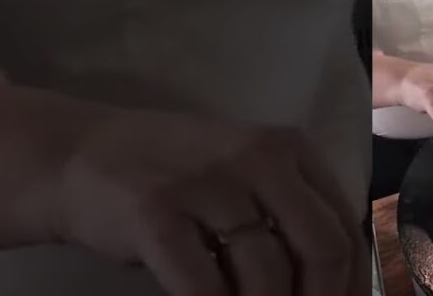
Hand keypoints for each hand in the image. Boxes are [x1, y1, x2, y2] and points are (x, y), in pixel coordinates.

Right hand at [56, 112, 365, 295]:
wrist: (81, 155)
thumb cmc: (179, 175)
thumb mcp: (250, 174)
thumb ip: (294, 213)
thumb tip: (339, 284)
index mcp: (292, 150)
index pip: (346, 229)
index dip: (351, 285)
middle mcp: (259, 157)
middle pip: (322, 249)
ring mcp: (207, 183)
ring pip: (267, 274)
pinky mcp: (157, 213)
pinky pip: (205, 286)